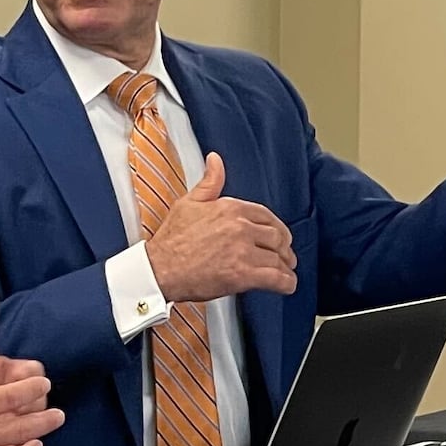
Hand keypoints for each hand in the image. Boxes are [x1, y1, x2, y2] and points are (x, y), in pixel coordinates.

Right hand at [146, 152, 297, 301]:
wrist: (160, 268)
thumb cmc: (172, 239)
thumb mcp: (188, 203)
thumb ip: (209, 182)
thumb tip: (215, 160)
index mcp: (230, 208)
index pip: (266, 215)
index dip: (276, 227)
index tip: (278, 236)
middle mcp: (240, 227)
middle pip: (277, 236)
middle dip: (284, 248)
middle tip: (285, 256)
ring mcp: (243, 251)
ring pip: (278, 258)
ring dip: (286, 267)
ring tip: (285, 272)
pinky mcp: (242, 275)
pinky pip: (276, 278)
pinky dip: (286, 283)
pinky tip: (286, 284)